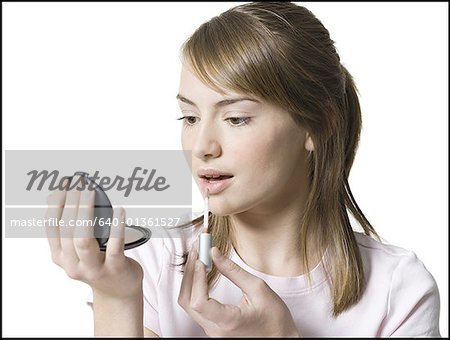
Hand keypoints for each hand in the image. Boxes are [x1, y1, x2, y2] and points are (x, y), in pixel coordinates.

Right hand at [45, 175, 142, 299]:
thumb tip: (69, 195)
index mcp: (60, 257)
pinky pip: (114, 246)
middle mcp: (73, 265)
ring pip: (83, 239)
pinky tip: (119, 210)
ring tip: (91, 192)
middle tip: (80, 183)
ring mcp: (94, 268)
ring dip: (86, 213)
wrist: (118, 292)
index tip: (64, 184)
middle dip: (71, 203)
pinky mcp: (115, 268)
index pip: (53, 227)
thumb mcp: (79, 251)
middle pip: (67, 230)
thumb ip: (73, 230)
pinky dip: (116, 227)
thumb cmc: (99, 264)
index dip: (57, 203)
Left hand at [178, 246, 299, 336]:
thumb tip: (215, 254)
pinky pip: (196, 306)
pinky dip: (196, 287)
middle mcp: (215, 329)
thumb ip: (233, 271)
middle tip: (197, 251)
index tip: (201, 259)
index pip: (199, 301)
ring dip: (191, 279)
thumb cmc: (274, 319)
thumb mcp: (258, 289)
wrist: (280, 339)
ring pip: (189, 304)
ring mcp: (212, 330)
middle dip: (190, 273)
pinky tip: (202, 272)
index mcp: (227, 321)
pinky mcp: (213, 326)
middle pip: (187, 301)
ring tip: (199, 258)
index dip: (196, 278)